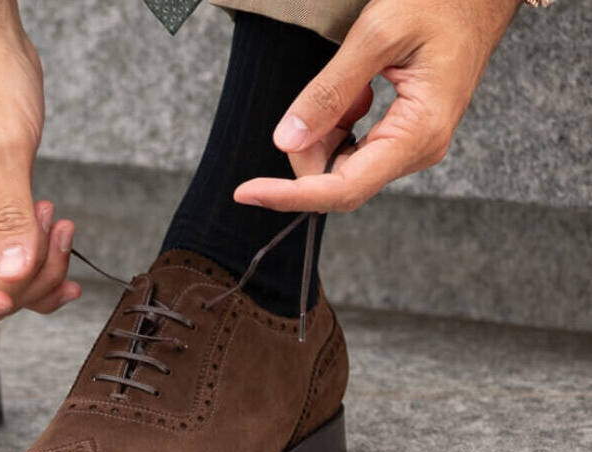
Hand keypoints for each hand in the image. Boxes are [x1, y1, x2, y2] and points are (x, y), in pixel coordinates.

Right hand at [0, 7, 78, 327]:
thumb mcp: (3, 147)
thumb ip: (9, 213)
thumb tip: (13, 272)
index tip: (3, 294)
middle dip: (22, 281)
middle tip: (50, 236)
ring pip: (5, 282)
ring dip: (41, 270)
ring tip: (60, 224)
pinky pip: (19, 263)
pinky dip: (47, 266)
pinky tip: (66, 247)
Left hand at [234, 0, 519, 212]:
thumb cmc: (443, 1)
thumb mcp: (378, 35)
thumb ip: (330, 92)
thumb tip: (288, 140)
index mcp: (419, 132)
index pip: (343, 188)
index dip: (290, 195)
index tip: (247, 192)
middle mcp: (418, 149)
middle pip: (338, 180)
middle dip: (307, 152)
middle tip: (302, 106)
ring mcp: (412, 144)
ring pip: (342, 164)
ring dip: (323, 133)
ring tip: (345, 83)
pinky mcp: (404, 134)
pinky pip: (355, 146)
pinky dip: (337, 124)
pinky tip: (353, 91)